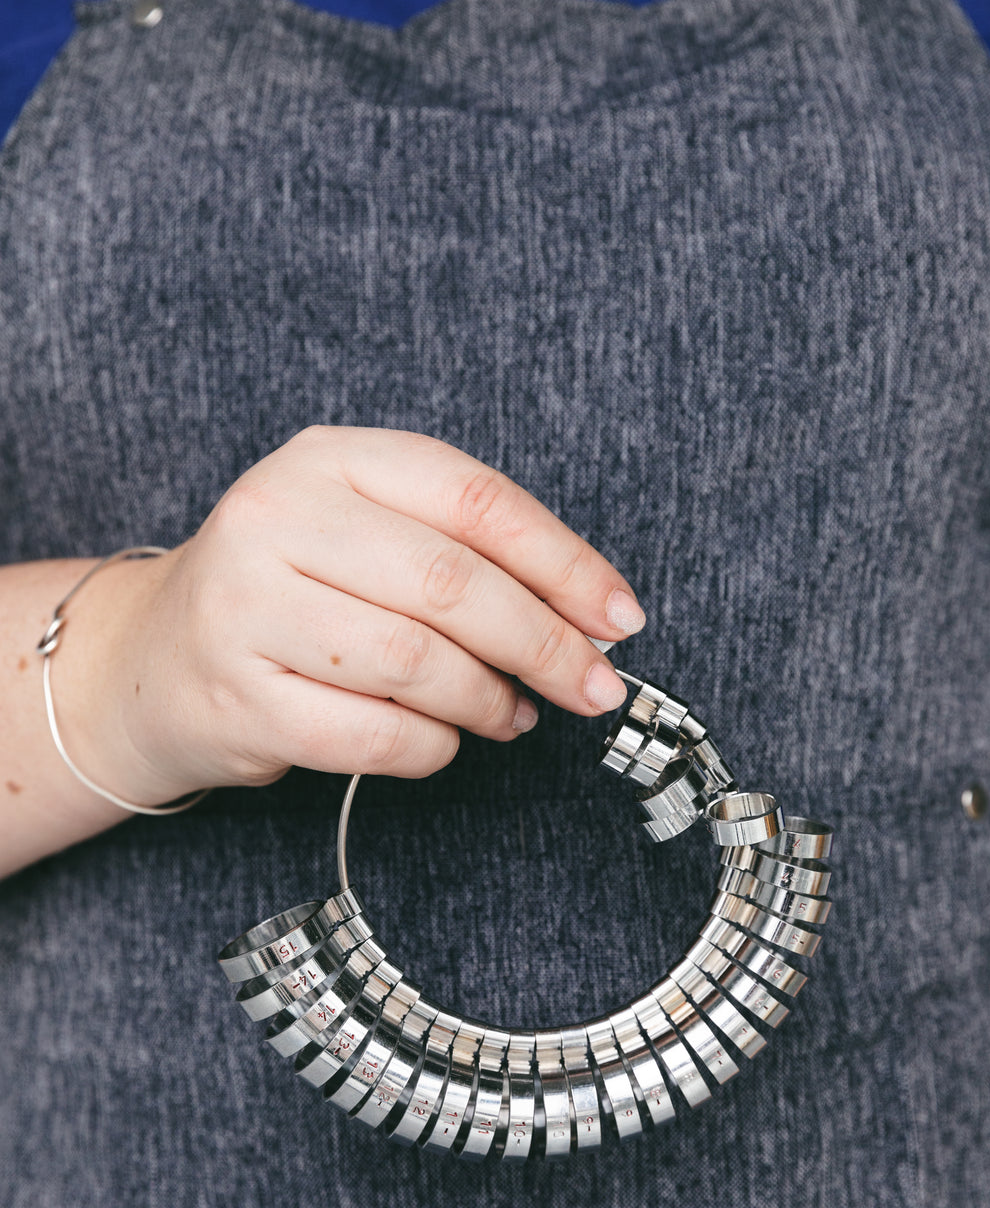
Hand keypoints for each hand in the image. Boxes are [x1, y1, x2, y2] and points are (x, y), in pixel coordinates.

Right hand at [69, 427, 645, 804]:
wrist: (153, 657)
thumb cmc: (290, 593)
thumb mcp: (366, 535)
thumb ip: (465, 554)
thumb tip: (589, 617)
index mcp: (328, 458)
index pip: (473, 499)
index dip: (564, 563)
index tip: (618, 616)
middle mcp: (276, 517)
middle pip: (451, 584)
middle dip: (544, 644)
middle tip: (592, 686)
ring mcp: (245, 608)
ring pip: (416, 663)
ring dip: (489, 702)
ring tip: (510, 714)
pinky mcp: (237, 697)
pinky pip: (375, 736)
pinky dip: (433, 748)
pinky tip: (443, 740)